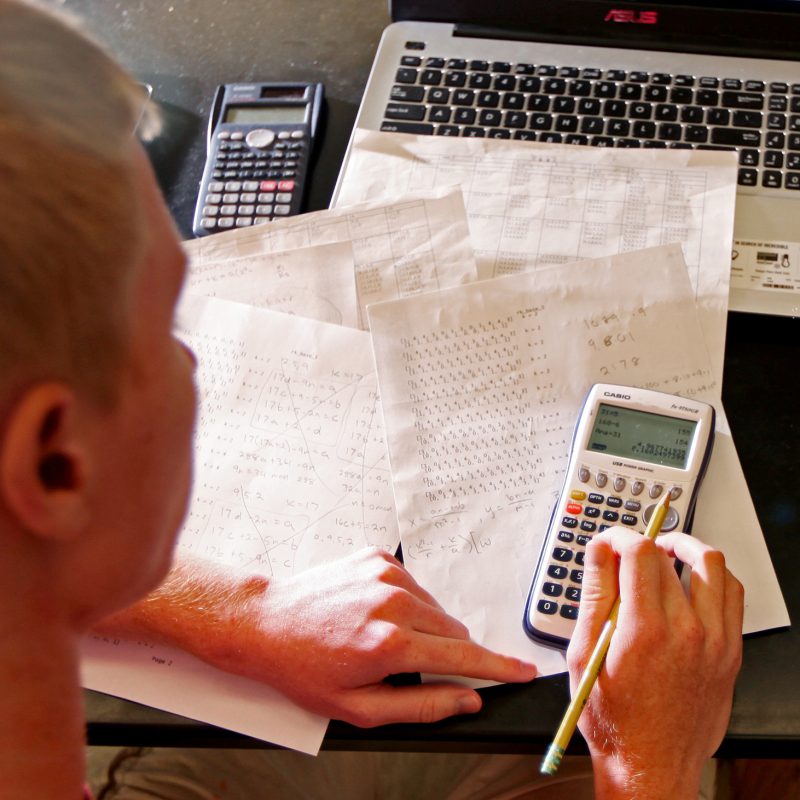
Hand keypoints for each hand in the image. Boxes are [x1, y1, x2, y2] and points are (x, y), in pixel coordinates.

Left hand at [101, 548, 536, 726]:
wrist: (267, 622)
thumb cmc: (304, 667)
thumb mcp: (361, 707)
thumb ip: (423, 705)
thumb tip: (466, 700)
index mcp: (392, 642)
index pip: (465, 656)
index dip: (500, 666)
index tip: (524, 670)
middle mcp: (395, 601)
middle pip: (454, 629)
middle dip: (446, 650)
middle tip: (406, 664)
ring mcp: (386, 573)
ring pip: (434, 606)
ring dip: (423, 625)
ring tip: (380, 637)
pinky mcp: (377, 557)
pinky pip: (412, 584)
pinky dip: (404, 602)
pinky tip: (373, 613)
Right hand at [566, 529, 743, 799]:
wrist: (651, 765)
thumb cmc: (614, 719)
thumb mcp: (585, 654)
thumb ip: (594, 596)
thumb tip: (597, 553)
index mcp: (644, 630)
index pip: (639, 551)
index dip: (618, 536)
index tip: (607, 542)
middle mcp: (686, 630)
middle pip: (669, 555)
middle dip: (641, 543)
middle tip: (624, 553)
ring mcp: (715, 641)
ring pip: (712, 565)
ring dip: (686, 549)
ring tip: (665, 552)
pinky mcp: (731, 652)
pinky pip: (733, 594)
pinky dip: (713, 576)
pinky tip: (692, 581)